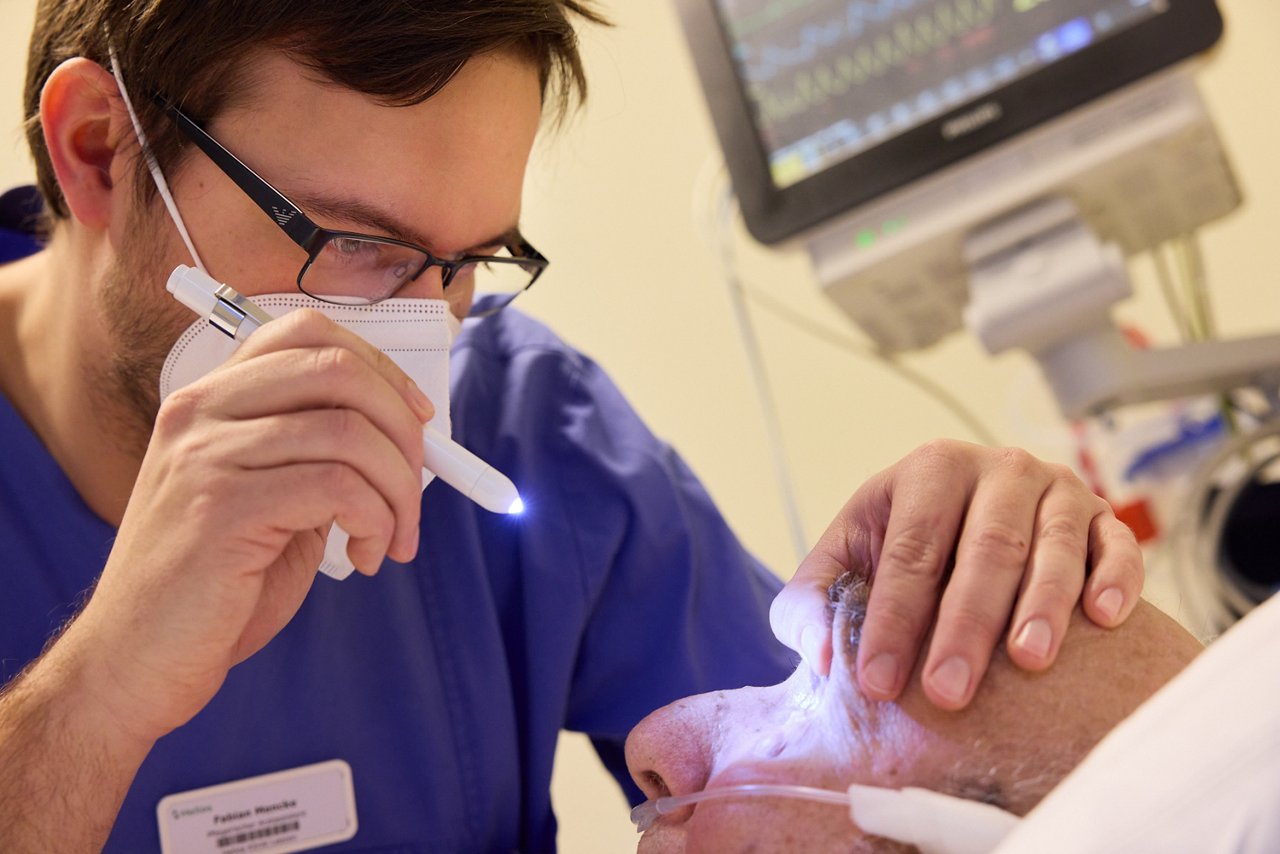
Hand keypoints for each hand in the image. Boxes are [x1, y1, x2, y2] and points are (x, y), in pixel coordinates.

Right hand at [69, 309, 429, 741]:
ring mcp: (206, 457)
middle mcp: (201, 412)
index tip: (418, 418)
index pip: (307, 333)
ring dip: (398, 491)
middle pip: (337, 371)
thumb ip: (321, 455)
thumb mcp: (272, 500)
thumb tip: (408, 430)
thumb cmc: (215, 586)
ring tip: (390, 538)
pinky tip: (365, 556)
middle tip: (414, 491)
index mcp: (211, 400)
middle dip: (403, 431)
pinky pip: (338, 487)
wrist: (136, 663)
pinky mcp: (221, 509)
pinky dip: (376, 521)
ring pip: (349, 433)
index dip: (380, 367)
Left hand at [770, 439, 1142, 709]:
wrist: (964, 526)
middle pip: (985, 547)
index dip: (892, 617)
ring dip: (1044, 603)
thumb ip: (812, 604)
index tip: (878, 683)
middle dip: (964, 624)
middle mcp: (998, 470)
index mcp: (929, 471)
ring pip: (1054, 546)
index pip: (910, 548)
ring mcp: (1058, 490)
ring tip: (1029, 660)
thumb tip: (823, 655)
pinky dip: (1116, 578)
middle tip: (948, 692)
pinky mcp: (1104, 519)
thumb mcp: (843, 567)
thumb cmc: (898, 553)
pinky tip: (1104, 618)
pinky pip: (1118, 546)